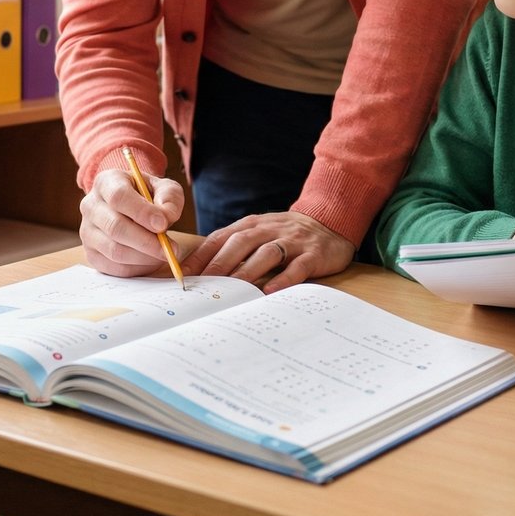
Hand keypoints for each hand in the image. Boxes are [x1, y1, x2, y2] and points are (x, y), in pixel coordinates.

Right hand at [78, 168, 186, 277]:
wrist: (132, 208)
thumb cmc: (148, 197)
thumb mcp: (164, 189)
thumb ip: (169, 198)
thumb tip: (165, 218)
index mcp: (106, 182)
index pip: (118, 197)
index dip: (141, 212)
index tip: (163, 224)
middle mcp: (90, 206)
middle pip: (115, 227)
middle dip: (146, 241)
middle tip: (169, 249)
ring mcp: (87, 231)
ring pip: (114, 250)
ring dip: (144, 257)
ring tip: (163, 254)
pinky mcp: (91, 254)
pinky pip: (114, 267)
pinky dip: (136, 268)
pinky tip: (150, 260)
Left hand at [179, 211, 354, 291]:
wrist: (330, 223)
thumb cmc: (286, 235)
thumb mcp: (259, 233)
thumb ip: (234, 248)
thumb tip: (201, 273)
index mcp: (251, 225)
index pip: (220, 238)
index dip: (201, 255)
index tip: (183, 274)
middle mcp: (269, 229)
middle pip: (240, 243)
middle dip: (220, 264)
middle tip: (204, 285)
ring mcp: (292, 241)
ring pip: (266, 254)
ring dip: (247, 272)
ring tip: (232, 291)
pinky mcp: (313, 254)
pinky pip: (297, 267)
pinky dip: (283, 279)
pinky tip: (271, 292)